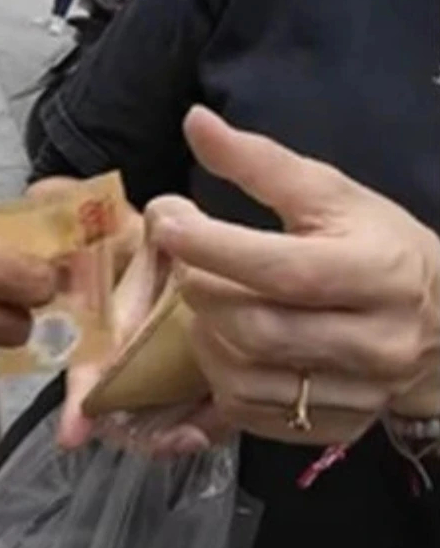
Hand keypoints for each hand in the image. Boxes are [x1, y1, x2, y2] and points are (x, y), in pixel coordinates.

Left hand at [149, 107, 439, 446]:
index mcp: (380, 272)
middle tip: (183, 264)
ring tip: (203, 302)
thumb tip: (195, 121)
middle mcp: (377, 340)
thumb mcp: (331, 194)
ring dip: (202, 338)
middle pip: (257, 328)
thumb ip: (260, 162)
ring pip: (246, 378)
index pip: (284, 269)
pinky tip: (220, 345)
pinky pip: (252, 415)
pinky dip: (219, 381)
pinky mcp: (334, 426)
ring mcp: (358, 392)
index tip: (166, 222)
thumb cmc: (378, 245)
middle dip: (201, 292)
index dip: (214, 247)